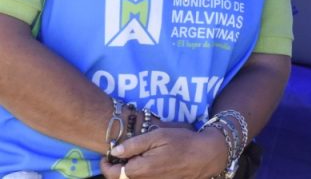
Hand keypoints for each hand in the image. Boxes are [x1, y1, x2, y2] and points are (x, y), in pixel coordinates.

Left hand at [100, 127, 226, 178]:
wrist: (205, 156)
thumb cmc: (182, 143)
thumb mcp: (158, 136)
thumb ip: (134, 144)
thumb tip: (115, 150)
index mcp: (139, 170)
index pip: (111, 173)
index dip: (105, 164)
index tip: (107, 155)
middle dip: (115, 169)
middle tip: (119, 156)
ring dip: (127, 173)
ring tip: (132, 159)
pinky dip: (139, 175)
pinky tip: (146, 165)